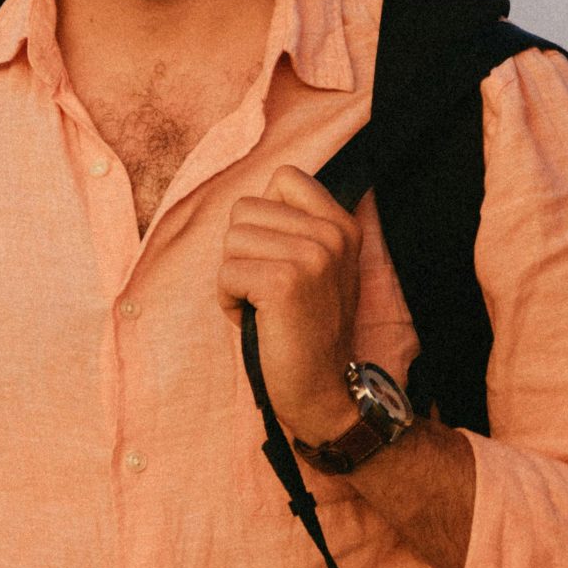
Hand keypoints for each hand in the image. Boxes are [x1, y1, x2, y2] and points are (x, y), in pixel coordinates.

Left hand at [218, 165, 361, 444]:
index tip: (278, 255)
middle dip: (242, 251)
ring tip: (263, 305)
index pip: (283, 177)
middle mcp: (332, 233)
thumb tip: (250, 199)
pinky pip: (226, 273)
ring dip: (234, 277)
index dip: (264, 216)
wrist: (324, 389)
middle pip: (246, 209)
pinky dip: (228, 300)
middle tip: (268, 290)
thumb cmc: (307, 328)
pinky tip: (256, 319)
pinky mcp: (284, 282)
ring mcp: (311, 255)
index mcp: (342, 224)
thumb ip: (297, 226)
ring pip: (231, 240)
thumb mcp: (319, 265)